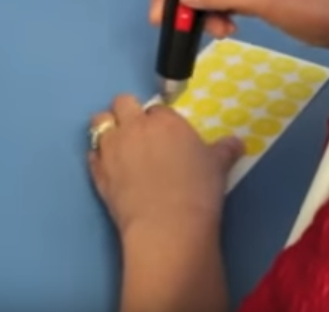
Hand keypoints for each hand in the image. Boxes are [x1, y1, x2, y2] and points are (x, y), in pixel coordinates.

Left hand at [88, 95, 243, 236]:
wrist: (167, 226)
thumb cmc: (198, 190)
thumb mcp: (218, 167)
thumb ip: (225, 150)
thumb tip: (237, 143)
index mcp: (165, 121)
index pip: (157, 108)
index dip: (160, 119)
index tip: (166, 134)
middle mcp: (135, 128)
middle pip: (122, 103)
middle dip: (128, 111)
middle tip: (139, 131)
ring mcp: (112, 150)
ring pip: (99, 123)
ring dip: (107, 128)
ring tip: (119, 143)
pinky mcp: (98, 174)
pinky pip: (91, 155)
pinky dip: (98, 158)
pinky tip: (109, 167)